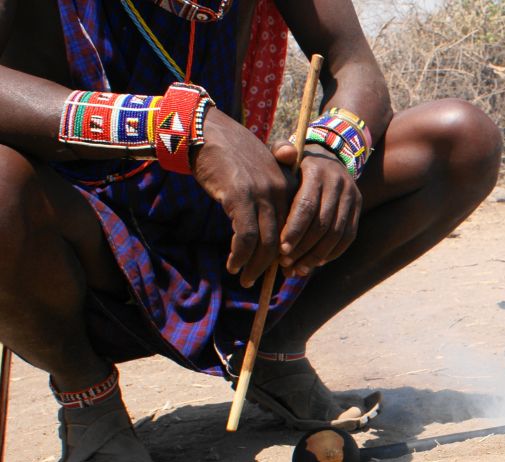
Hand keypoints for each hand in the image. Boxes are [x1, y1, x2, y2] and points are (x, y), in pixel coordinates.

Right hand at [193, 108, 289, 284]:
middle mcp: (278, 190)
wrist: (204, 130)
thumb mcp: (257, 169)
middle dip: (272, 265)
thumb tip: (274, 223)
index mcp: (286, 185)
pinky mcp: (239, 197)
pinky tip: (233, 265)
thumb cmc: (229, 151)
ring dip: (255, 266)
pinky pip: (245, 237)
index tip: (278, 269)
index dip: (286, 252)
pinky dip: (240, 256)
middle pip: (282, 239)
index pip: (293, 227)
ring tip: (246, 279)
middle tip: (260, 280)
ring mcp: (259, 194)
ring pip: (266, 243)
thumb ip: (270, 191)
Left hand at [273, 141, 362, 277]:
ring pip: (337, 234)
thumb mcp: (287, 153)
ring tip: (298, 269)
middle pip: (322, 224)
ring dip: (317, 256)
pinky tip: (315, 263)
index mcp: (317, 172)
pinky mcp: (358, 209)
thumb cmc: (297, 163)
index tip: (281, 250)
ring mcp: (352, 197)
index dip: (294, 230)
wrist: (329, 156)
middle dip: (303, 248)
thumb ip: (280, 152)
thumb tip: (284, 153)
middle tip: (286, 264)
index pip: (307, 206)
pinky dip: (332, 253)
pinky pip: (348, 237)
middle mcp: (339, 184)